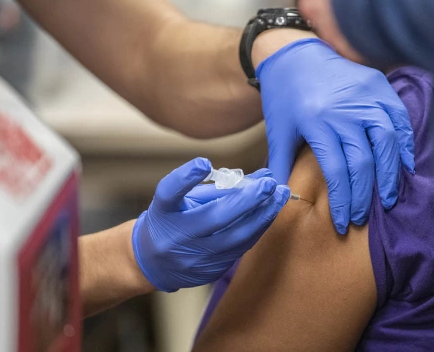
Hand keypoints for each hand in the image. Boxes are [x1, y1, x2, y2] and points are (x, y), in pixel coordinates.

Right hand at [132, 158, 289, 291]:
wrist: (154, 264)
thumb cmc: (173, 220)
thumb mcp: (182, 200)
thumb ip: (216, 188)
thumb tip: (260, 176)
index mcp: (162, 213)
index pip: (170, 193)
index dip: (185, 177)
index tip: (204, 162)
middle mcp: (175, 237)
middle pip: (213, 218)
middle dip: (247, 200)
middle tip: (269, 183)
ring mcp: (193, 258)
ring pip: (235, 237)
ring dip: (262, 215)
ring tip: (280, 195)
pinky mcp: (210, 271)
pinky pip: (240, 248)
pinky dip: (258, 228)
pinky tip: (270, 212)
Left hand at [257, 38, 414, 233]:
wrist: (295, 54)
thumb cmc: (284, 97)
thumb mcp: (278, 131)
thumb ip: (281, 166)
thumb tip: (282, 199)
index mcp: (316, 121)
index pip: (336, 170)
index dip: (342, 201)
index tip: (342, 223)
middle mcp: (344, 108)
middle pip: (363, 161)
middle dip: (364, 195)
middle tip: (363, 218)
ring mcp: (365, 95)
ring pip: (386, 141)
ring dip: (389, 175)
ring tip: (386, 199)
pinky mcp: (379, 86)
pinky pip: (399, 118)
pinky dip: (404, 144)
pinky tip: (404, 167)